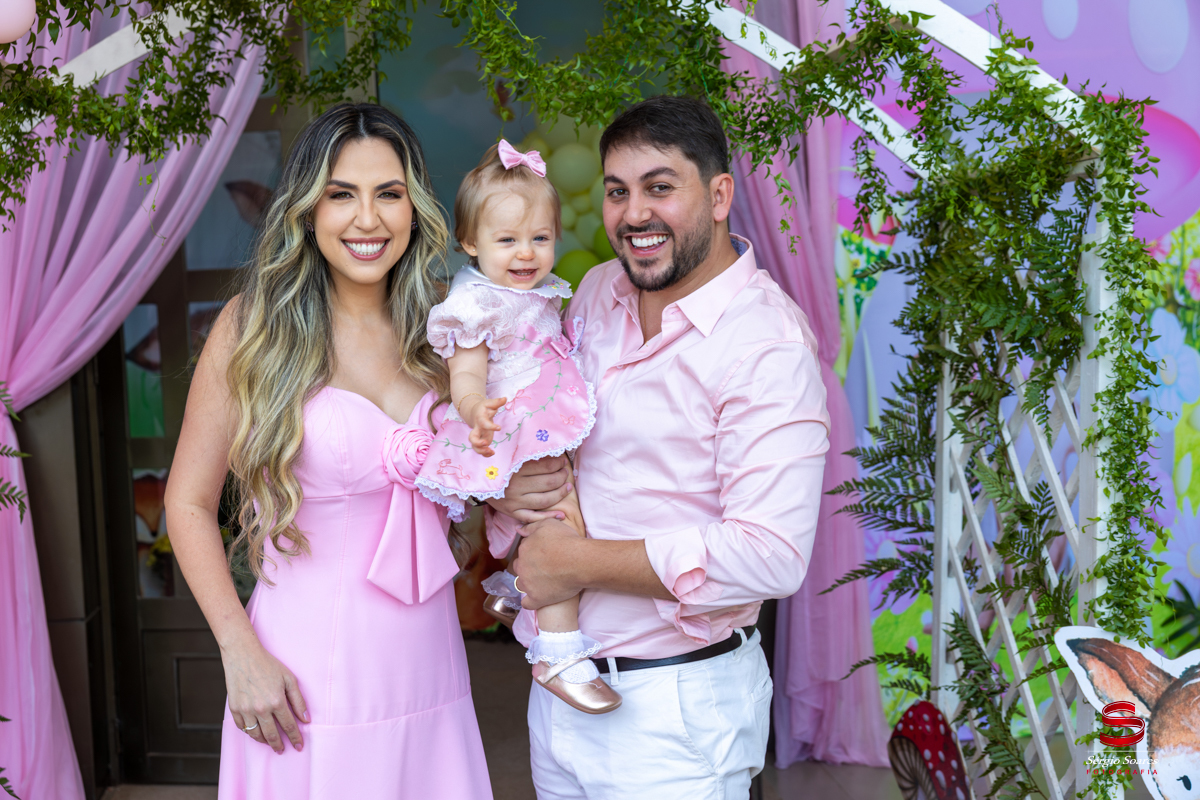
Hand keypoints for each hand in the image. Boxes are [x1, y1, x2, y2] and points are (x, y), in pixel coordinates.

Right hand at [222, 636, 308, 753]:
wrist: (243, 655)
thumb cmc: (268, 665)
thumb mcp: (289, 678)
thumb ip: (298, 700)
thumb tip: (306, 719)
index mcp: (277, 701)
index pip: (289, 726)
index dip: (295, 738)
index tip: (299, 746)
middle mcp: (261, 709)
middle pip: (272, 735)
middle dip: (279, 745)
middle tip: (282, 750)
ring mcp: (246, 710)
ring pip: (255, 734)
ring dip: (264, 741)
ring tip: (270, 743)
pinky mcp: (234, 708)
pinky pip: (242, 727)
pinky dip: (249, 732)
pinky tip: (255, 732)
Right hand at [464, 396, 504, 456]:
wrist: (475, 413)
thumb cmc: (484, 408)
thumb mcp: (489, 403)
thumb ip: (496, 402)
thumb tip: (505, 398)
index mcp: (480, 419)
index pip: (483, 423)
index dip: (490, 426)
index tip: (499, 428)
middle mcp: (477, 429)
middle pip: (472, 438)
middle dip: (477, 443)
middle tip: (486, 444)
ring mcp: (479, 436)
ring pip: (475, 446)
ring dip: (481, 451)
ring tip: (491, 451)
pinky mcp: (481, 440)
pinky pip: (479, 450)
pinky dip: (484, 454)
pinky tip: (492, 453)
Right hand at [486, 456, 571, 522]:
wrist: (476, 482)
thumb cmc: (497, 467)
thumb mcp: (509, 457)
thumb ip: (527, 454)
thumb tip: (551, 450)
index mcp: (515, 469)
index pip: (544, 466)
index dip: (557, 463)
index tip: (562, 461)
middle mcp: (515, 486)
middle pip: (548, 482)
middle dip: (561, 476)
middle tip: (565, 472)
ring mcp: (514, 502)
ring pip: (544, 500)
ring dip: (560, 493)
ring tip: (567, 487)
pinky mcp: (512, 513)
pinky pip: (533, 518)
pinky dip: (549, 517)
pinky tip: (561, 515)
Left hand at [512, 517, 583, 608]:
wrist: (580, 561)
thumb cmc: (567, 540)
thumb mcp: (548, 524)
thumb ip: (532, 526)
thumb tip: (519, 529)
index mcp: (524, 549)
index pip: (525, 551)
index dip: (534, 552)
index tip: (545, 554)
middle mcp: (522, 567)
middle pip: (521, 568)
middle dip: (529, 567)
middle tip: (544, 568)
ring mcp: (528, 584)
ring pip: (522, 585)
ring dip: (528, 584)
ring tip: (542, 583)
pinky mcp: (537, 598)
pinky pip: (527, 604)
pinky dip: (531, 602)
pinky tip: (538, 599)